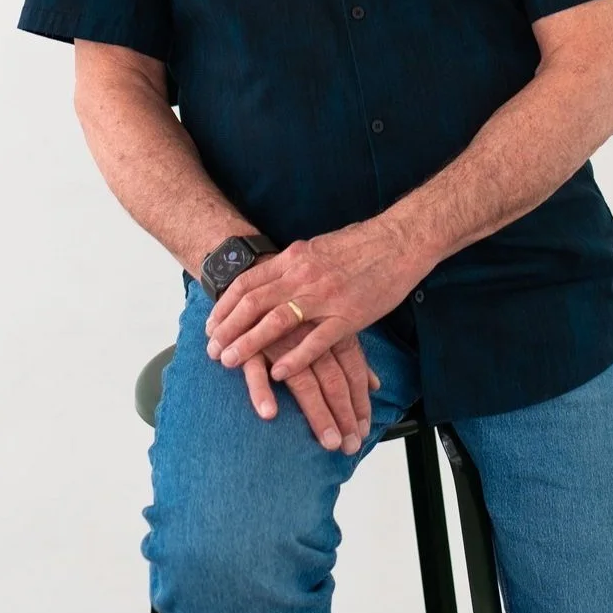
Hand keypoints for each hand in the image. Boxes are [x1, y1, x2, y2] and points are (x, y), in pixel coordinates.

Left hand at [205, 217, 425, 382]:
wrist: (401, 240)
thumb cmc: (363, 244)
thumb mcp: (319, 248)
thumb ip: (295, 265)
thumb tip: (274, 277)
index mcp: (295, 258)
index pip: (247, 282)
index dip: (224, 306)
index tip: (211, 325)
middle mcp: (303, 275)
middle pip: (253, 303)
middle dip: (227, 329)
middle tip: (212, 349)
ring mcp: (325, 295)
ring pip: (276, 321)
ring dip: (249, 343)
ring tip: (229, 362)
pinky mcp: (349, 315)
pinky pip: (316, 340)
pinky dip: (294, 357)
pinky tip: (277, 372)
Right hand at [236, 320, 381, 453]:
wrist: (257, 276)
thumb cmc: (296, 306)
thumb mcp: (327, 324)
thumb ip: (351, 355)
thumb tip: (375, 384)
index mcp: (330, 331)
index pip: (352, 371)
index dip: (359, 402)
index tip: (363, 431)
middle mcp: (310, 337)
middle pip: (334, 381)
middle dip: (344, 415)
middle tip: (349, 445)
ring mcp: (281, 340)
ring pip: (304, 381)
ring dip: (318, 413)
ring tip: (329, 441)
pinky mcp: (250, 343)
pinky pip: (256, 370)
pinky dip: (262, 391)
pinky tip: (270, 413)